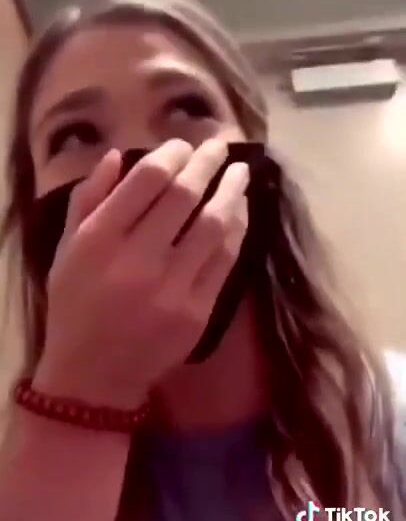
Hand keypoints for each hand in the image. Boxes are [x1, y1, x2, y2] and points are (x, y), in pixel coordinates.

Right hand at [34, 139, 248, 408]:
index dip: (171, 154)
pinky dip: (237, 229)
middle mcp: (136, 261)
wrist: (93, 375)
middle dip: (207, 162)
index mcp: (99, 240)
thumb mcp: (66, 248)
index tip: (183, 145)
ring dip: (232, 191)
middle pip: (184, 196)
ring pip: (214, 224)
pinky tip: (240, 211)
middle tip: (219, 145)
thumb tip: (117, 155)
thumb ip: (87, 198)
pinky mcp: (198, 312)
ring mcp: (171, 289)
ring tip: (240, 171)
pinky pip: (225, 259)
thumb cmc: (75, 304)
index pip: (146, 180)